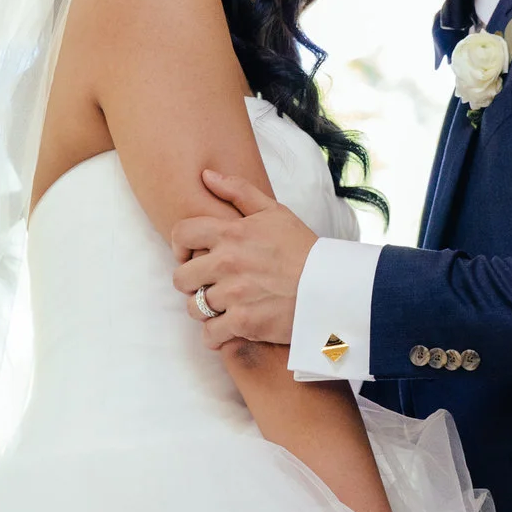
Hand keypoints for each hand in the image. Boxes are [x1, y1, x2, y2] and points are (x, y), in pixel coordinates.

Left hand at [169, 170, 316, 348]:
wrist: (332, 286)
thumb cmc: (303, 249)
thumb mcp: (275, 212)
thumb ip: (238, 191)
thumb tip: (206, 175)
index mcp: (231, 233)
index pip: (181, 234)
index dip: (180, 247)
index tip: (189, 256)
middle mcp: (227, 263)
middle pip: (181, 278)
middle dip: (192, 283)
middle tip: (209, 285)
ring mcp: (234, 295)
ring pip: (194, 308)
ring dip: (204, 310)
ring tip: (222, 307)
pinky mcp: (244, 323)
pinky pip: (210, 335)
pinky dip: (216, 336)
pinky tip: (228, 329)